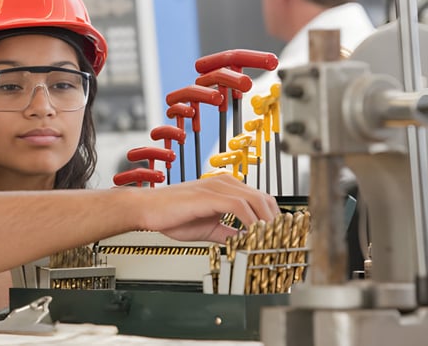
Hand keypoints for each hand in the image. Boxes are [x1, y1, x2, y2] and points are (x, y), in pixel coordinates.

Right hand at [142, 174, 278, 243]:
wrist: (146, 210)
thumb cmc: (170, 216)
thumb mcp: (208, 228)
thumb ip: (229, 233)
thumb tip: (247, 244)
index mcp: (225, 188)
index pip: (261, 199)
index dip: (274, 218)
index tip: (279, 237)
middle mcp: (224, 183)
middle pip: (264, 199)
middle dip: (276, 222)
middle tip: (280, 242)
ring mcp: (217, 187)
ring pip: (256, 201)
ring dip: (268, 223)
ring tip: (271, 242)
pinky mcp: (209, 195)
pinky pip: (240, 207)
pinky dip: (251, 223)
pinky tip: (253, 236)